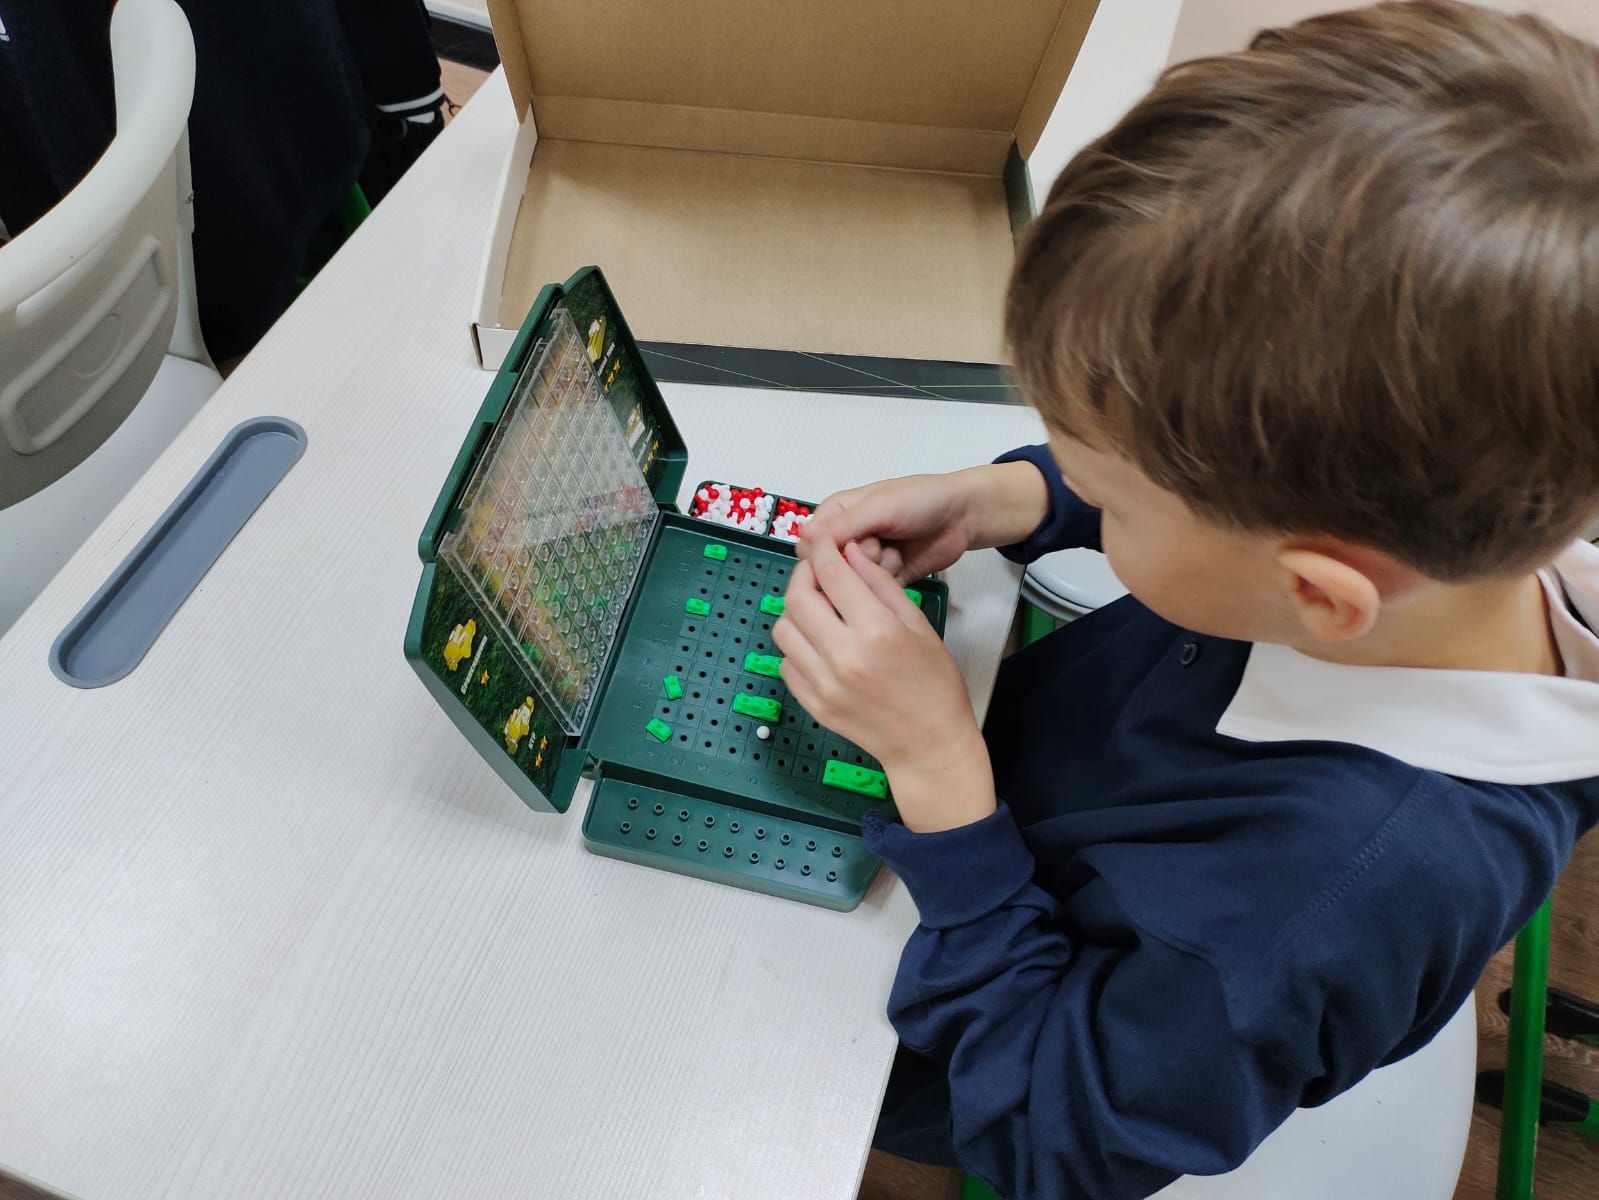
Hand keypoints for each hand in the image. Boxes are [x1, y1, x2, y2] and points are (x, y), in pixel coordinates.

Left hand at [775, 539, 996, 832]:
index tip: (823, 541)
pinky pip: (785, 663)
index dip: (823, 549)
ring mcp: (824, 683)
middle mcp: (844, 656)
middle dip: (803, 576)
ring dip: (796, 612)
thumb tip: (852, 553)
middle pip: (797, 598)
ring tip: (818, 611)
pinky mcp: (813, 704)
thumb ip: (881, 585)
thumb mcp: (918, 625)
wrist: (929, 744)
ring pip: (783, 629)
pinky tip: (819, 645)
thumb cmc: (934, 685)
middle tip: (816, 574)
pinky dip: (796, 647)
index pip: (831, 574)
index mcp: (876, 631)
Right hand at [798, 462, 1048, 583]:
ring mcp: (867, 562)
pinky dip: (886, 586)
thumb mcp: (880, 507)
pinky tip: (902, 567)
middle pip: (829, 568)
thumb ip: (842, 524)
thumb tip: (801, 537)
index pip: (810, 544)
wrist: (965, 516)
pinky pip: (872, 594)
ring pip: (852, 583)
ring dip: (875, 572)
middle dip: (856, 562)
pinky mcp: (885, 580)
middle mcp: (847, 539)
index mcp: (837, 514)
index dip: (824, 553)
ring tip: (897, 553)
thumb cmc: (920, 500)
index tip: (849, 547)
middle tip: (882, 546)